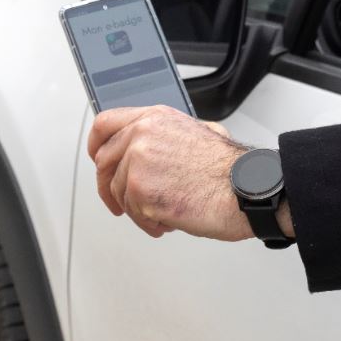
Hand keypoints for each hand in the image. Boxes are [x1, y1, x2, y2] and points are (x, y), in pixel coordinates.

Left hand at [87, 105, 251, 240]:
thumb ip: (165, 135)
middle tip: (121, 203)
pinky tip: (168, 220)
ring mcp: (138, 160)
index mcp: (155, 118)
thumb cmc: (229, 169)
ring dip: (138, 210)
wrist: (245, 188)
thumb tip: (149, 146)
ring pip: (118, 191)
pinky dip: (149, 223)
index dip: (96, 145)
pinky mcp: (140, 189)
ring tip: (164, 213)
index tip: (98, 160)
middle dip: (110, 187)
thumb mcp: (197, 132)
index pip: (105, 124)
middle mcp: (143, 134)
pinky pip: (132, 213)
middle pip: (104, 162)